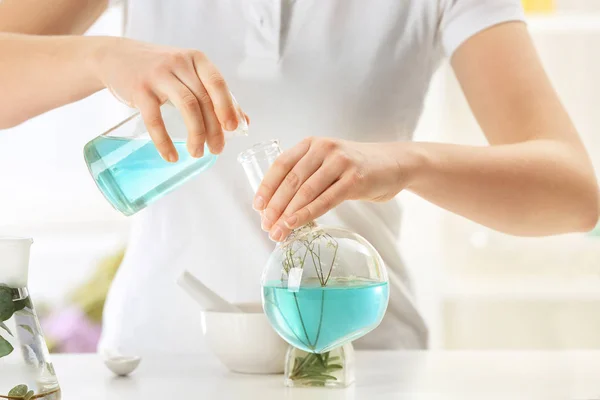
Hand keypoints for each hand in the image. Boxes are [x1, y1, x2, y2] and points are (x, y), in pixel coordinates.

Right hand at [92, 37, 245, 161]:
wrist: (115, 57)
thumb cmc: (159, 69)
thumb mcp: (188, 75)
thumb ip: (214, 95)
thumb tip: (243, 121)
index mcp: (196, 60)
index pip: (217, 83)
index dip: (228, 106)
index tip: (234, 129)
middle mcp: (179, 63)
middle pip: (203, 99)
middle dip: (213, 128)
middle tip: (216, 149)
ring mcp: (158, 75)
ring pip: (186, 107)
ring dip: (196, 134)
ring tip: (197, 152)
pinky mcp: (140, 89)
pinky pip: (155, 119)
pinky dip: (164, 141)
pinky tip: (171, 155)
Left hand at [252, 137, 418, 240]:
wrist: (395, 163)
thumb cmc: (357, 167)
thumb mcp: (328, 162)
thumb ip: (307, 174)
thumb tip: (279, 206)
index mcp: (312, 143)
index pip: (281, 165)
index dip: (266, 187)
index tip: (257, 207)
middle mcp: (324, 148)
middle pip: (291, 180)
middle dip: (275, 206)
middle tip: (266, 226)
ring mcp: (340, 163)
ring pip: (305, 192)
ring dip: (288, 215)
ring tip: (277, 232)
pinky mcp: (354, 180)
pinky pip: (325, 200)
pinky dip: (307, 214)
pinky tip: (295, 225)